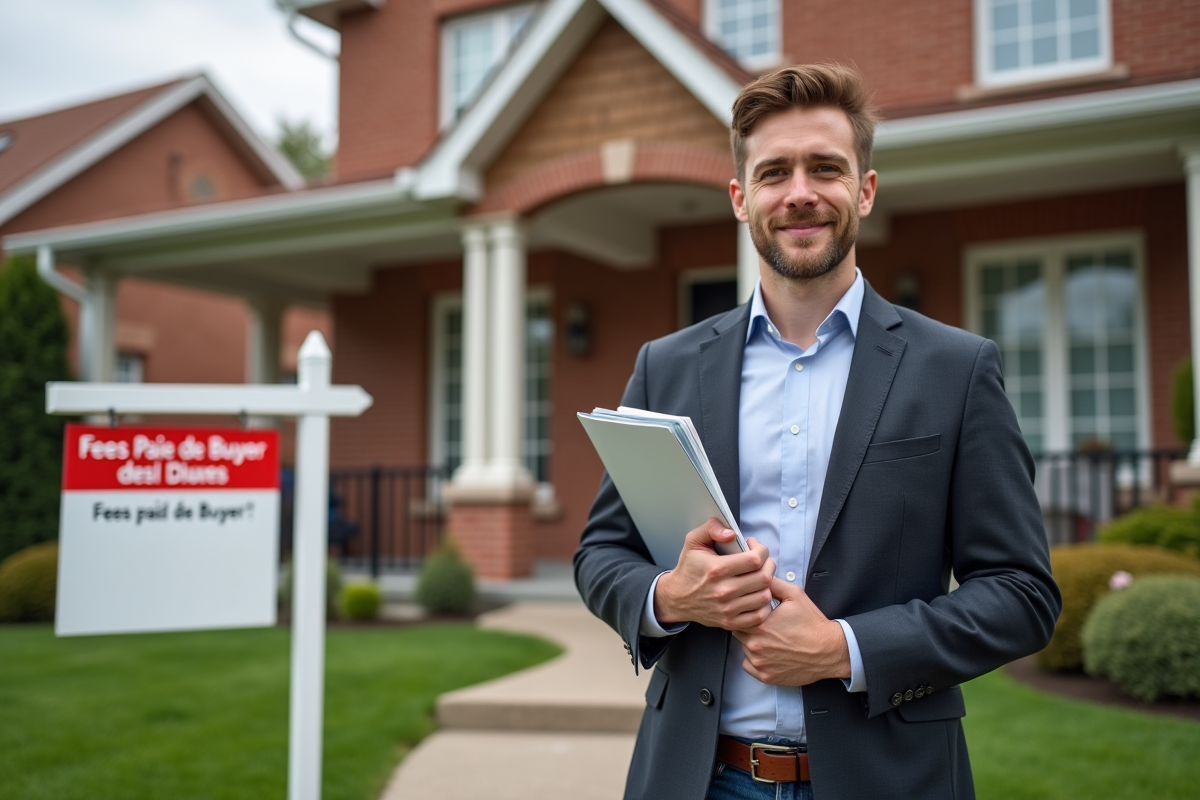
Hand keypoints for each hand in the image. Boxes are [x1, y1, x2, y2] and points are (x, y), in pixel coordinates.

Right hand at [654, 518, 773, 629]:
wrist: (677, 597)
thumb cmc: (689, 568)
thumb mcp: (693, 541)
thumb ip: (711, 528)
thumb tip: (732, 534)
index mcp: (716, 569)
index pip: (754, 560)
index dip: (762, 550)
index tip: (756, 548)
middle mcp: (723, 591)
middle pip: (763, 578)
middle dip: (768, 565)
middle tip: (762, 561)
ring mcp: (728, 609)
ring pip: (764, 596)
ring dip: (767, 585)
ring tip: (759, 577)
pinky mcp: (730, 622)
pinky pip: (759, 616)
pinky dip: (763, 605)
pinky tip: (756, 595)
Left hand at [732, 577, 850, 685]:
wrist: (829, 650)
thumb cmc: (812, 624)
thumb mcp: (795, 595)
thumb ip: (773, 584)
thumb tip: (758, 576)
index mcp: (760, 624)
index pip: (738, 615)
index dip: (746, 612)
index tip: (756, 612)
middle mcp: (756, 645)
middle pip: (738, 632)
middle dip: (748, 627)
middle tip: (764, 626)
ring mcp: (760, 662)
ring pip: (744, 649)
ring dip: (752, 643)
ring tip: (770, 639)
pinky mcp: (765, 676)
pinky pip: (748, 665)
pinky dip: (755, 660)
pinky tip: (769, 653)